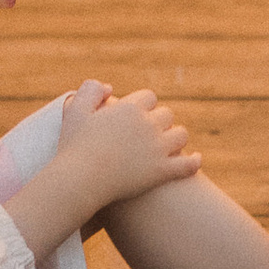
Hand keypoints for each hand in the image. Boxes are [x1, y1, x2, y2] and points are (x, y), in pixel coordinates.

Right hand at [68, 86, 197, 210]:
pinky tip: (195, 160)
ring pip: (180, 135)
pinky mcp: (162, 171)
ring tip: (171, 145)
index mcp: (130, 107)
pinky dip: (194, 162)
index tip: (138, 114)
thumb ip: (90, 91)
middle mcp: (148, 124)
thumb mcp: (74, 110)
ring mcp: (158, 148)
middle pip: (166, 114)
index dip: (144, 105)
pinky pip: (188, 164)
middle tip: (153, 131)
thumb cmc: (73, 147)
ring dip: (176, 138)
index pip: (149, 97)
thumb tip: (109, 87)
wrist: (79, 180)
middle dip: (160, 121)